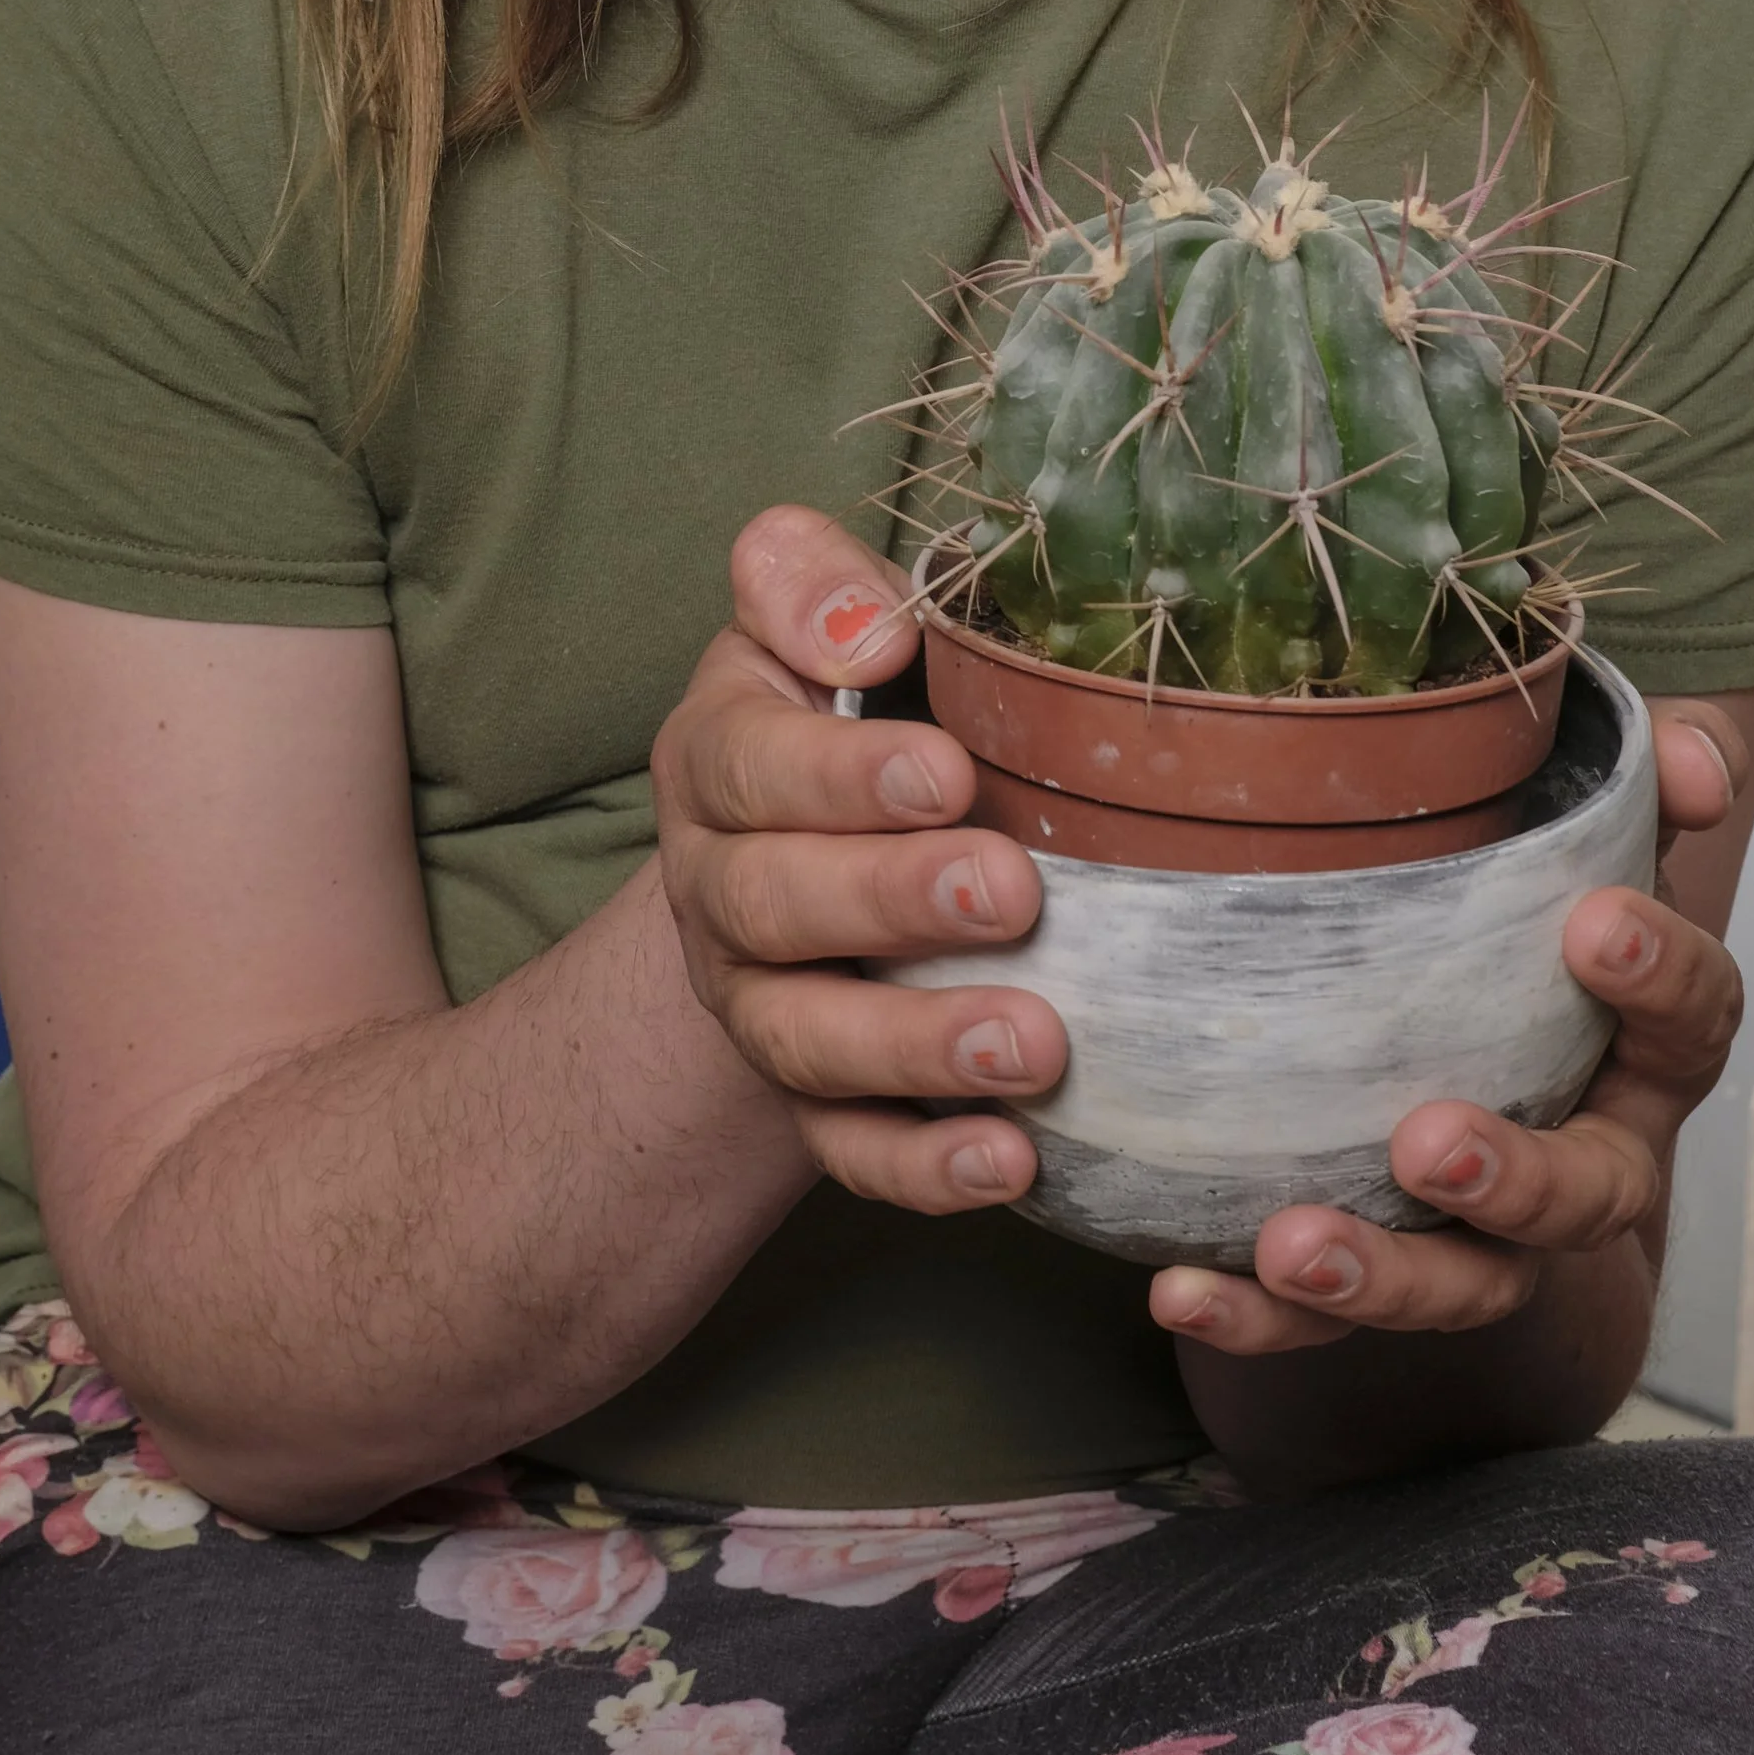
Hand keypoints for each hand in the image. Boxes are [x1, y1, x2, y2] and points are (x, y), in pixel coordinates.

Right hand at [650, 504, 1068, 1216]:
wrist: (813, 841)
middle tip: (1011, 894)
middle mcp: (718, 891)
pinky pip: (848, 1152)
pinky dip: (923, 1168)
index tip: (950, 774)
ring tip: (1035, 1047)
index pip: (751, 767)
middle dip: (889, 905)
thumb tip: (872, 626)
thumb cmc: (850, 705)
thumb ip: (814, 586)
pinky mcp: (813, 1101)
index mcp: (718, 761)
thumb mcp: (812, 619)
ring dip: (917, 1049)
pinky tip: (1012, 1161)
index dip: (842, 776)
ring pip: (804, 1042)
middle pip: (770, 909)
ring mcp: (759, 1004)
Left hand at [1148, 695, 1753, 1355]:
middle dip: (1514, 1182)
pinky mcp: (1376, 1269)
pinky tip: (1181, 1288)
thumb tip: (1691, 761)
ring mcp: (1483, 1232)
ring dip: (1380, 1276)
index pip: (1690, 1018)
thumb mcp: (1584, 835)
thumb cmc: (1519, 918)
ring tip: (1289, 1245)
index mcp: (1643, 1048)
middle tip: (1428, 1142)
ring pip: (1463, 1285)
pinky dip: (1254, 1317)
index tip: (1590, 923)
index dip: (1658, 975)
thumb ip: (1650, 787)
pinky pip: (1323, 1320)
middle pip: (1585, 1200)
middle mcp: (1582, 1157)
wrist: (1435, 1022)